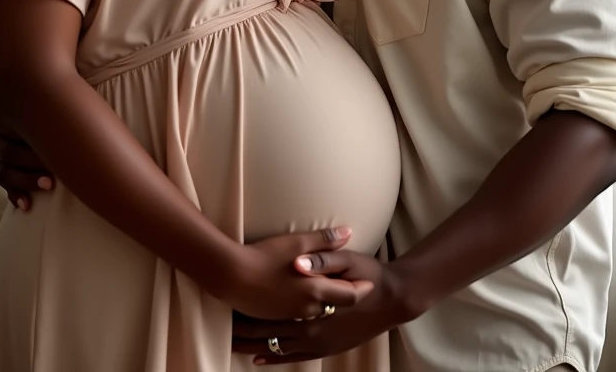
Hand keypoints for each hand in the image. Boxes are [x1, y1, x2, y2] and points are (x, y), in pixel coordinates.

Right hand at [0, 93, 53, 209]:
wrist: (24, 88)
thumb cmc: (42, 88)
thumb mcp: (43, 89)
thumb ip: (52, 98)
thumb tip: (82, 104)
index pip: (14, 130)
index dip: (34, 143)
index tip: (57, 152)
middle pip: (9, 153)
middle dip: (33, 164)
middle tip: (55, 173)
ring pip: (5, 171)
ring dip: (26, 181)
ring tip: (48, 185)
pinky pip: (3, 181)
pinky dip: (15, 194)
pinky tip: (27, 204)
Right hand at [223, 228, 374, 320]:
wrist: (232, 276)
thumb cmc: (265, 257)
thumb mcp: (297, 242)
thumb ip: (324, 240)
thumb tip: (348, 232)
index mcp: (316, 290)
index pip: (350, 296)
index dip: (361, 289)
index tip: (369, 284)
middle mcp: (308, 308)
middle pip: (335, 306)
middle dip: (343, 296)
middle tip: (351, 285)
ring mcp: (292, 316)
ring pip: (317, 313)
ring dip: (325, 303)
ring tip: (328, 291)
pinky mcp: (278, 317)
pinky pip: (301, 317)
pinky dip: (308, 308)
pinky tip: (303, 298)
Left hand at [233, 250, 424, 363]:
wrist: (394, 299)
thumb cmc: (370, 274)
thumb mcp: (349, 259)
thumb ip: (322, 258)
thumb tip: (297, 262)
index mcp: (315, 305)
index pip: (274, 307)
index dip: (251, 305)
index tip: (229, 299)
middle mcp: (314, 328)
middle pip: (271, 329)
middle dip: (245, 328)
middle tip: (222, 323)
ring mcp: (319, 341)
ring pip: (277, 345)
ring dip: (254, 343)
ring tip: (230, 340)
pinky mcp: (325, 348)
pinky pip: (293, 356)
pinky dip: (274, 356)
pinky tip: (259, 357)